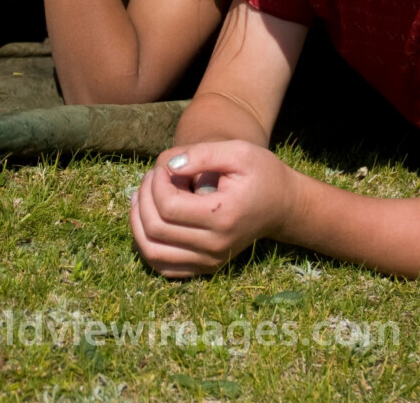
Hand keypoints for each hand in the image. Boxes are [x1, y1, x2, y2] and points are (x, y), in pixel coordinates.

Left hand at [129, 140, 296, 277]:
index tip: (164, 165)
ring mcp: (210, 261)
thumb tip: (167, 165)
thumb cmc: (261, 174)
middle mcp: (216, 246)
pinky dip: (147, 244)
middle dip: (144, 196)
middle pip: (155, 228)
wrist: (283, 206)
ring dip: (137, 222)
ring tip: (141, 196)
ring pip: (153, 252)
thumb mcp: (238, 151)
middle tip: (152, 176)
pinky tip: (147, 220)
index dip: (156, 182)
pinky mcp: (205, 267)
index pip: (168, 206)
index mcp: (223, 216)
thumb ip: (202, 154)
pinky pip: (163, 266)